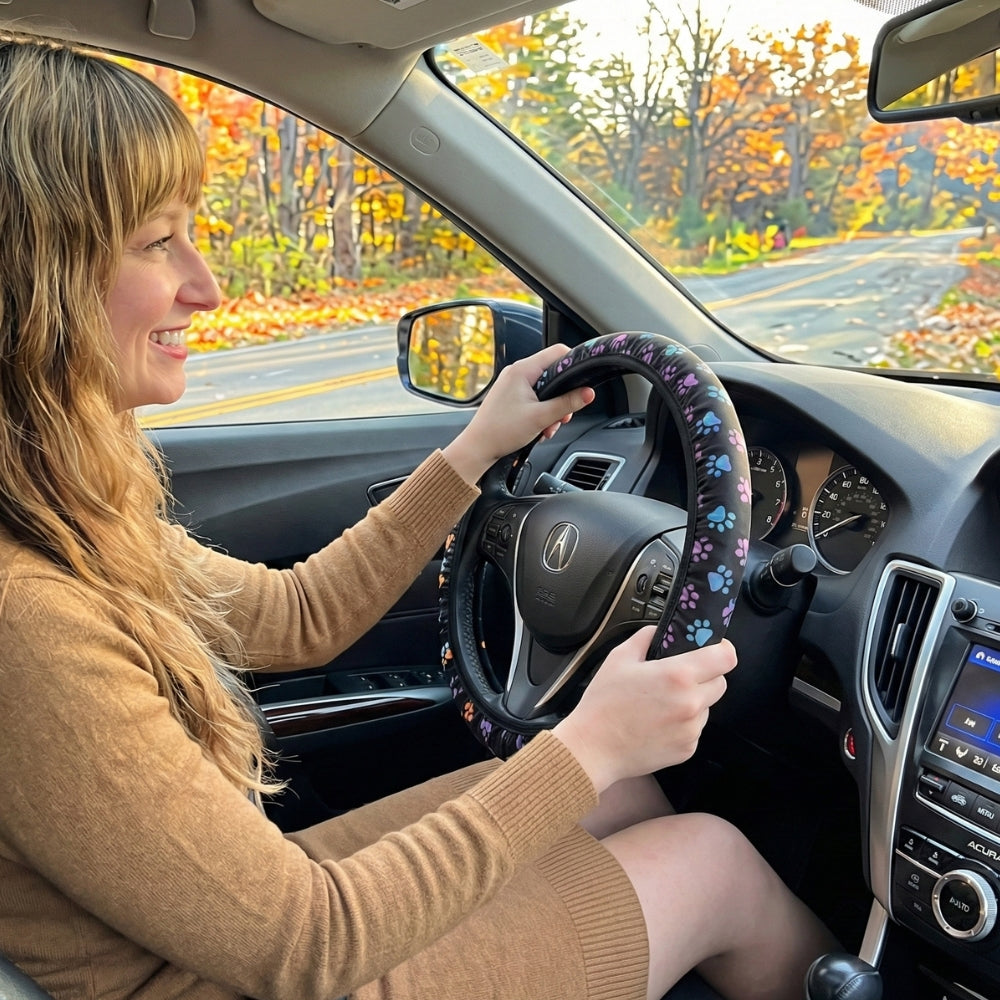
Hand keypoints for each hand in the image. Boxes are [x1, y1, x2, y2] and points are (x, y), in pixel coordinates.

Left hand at [441, 345, 594, 485]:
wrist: (478, 448)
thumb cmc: (500, 431)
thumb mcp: (541, 417)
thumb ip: (568, 403)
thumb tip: (589, 393)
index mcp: (523, 370)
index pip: (558, 352)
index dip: (574, 364)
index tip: (583, 381)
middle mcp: (517, 373)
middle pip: (554, 374)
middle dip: (562, 397)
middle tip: (562, 416)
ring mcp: (513, 384)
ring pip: (546, 390)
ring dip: (552, 409)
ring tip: (547, 427)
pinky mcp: (511, 396)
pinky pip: (535, 398)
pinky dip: (541, 412)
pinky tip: (539, 428)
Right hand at [553, 627, 736, 793]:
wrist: (593, 748)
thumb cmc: (603, 704)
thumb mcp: (619, 658)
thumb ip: (646, 637)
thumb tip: (661, 630)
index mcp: (678, 676)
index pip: (725, 658)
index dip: (722, 649)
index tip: (712, 648)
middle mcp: (691, 703)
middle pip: (720, 682)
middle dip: (706, 676)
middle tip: (679, 677)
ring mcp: (691, 729)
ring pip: (707, 706)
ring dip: (693, 701)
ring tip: (661, 704)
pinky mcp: (688, 749)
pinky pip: (695, 728)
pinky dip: (683, 723)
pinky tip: (658, 723)